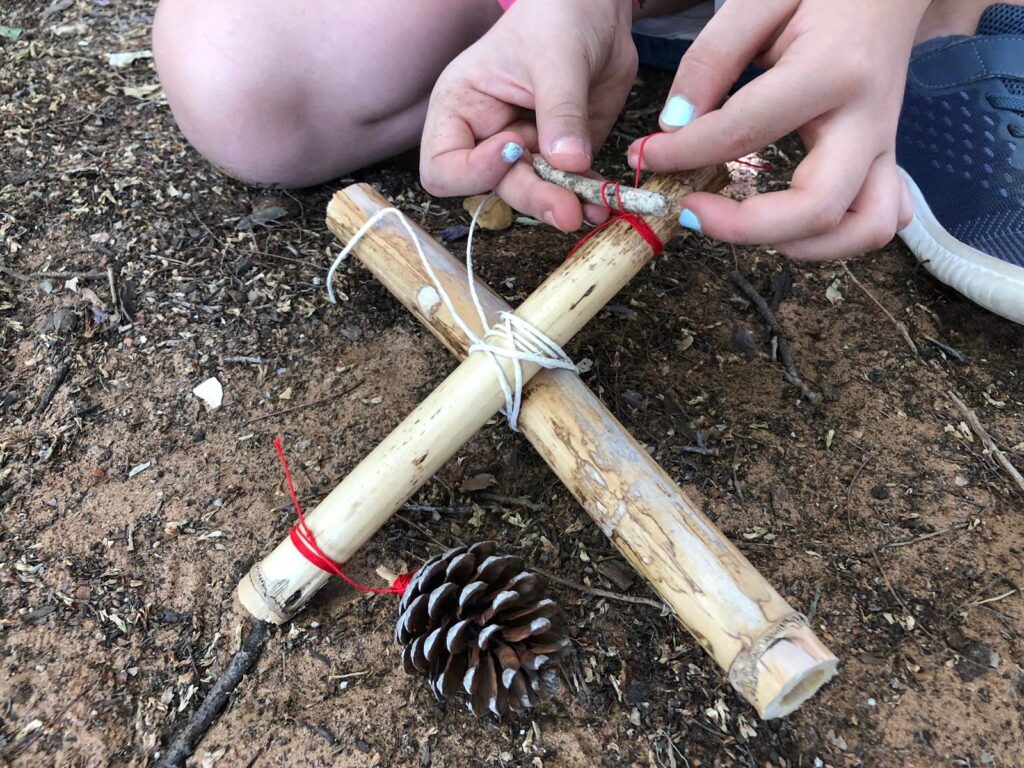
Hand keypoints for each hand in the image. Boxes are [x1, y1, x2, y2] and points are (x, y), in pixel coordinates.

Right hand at [420, 0, 637, 230]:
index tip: (513, 148)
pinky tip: (603, 204)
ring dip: (562, 204)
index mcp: (461, 109)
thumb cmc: (556, 16)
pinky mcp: (562, 155)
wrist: (595, 8)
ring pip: (534, 193)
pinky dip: (587, 196)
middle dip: (533, 197)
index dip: (473, 171)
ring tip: (591, 210)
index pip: (443, 167)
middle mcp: (488, 137)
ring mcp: (527, 149)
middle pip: (497, 186)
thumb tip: (567, 163)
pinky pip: (569, 186)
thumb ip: (560, 111)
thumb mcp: (556, 57)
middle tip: (567, 209)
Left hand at [629, 0, 927, 258]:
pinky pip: (880, 220)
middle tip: (689, 211)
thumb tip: (673, 125)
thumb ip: (712, 59)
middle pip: (816, 208)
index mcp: (832, 71)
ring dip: (801, 246)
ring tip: (744, 227)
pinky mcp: (887, 159)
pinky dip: (840, 238)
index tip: (646, 154)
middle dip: (744, 227)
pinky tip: (798, 227)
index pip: (744, 132)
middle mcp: (867, 120)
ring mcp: (883, 146)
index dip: (683, 152)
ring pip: (863, 229)